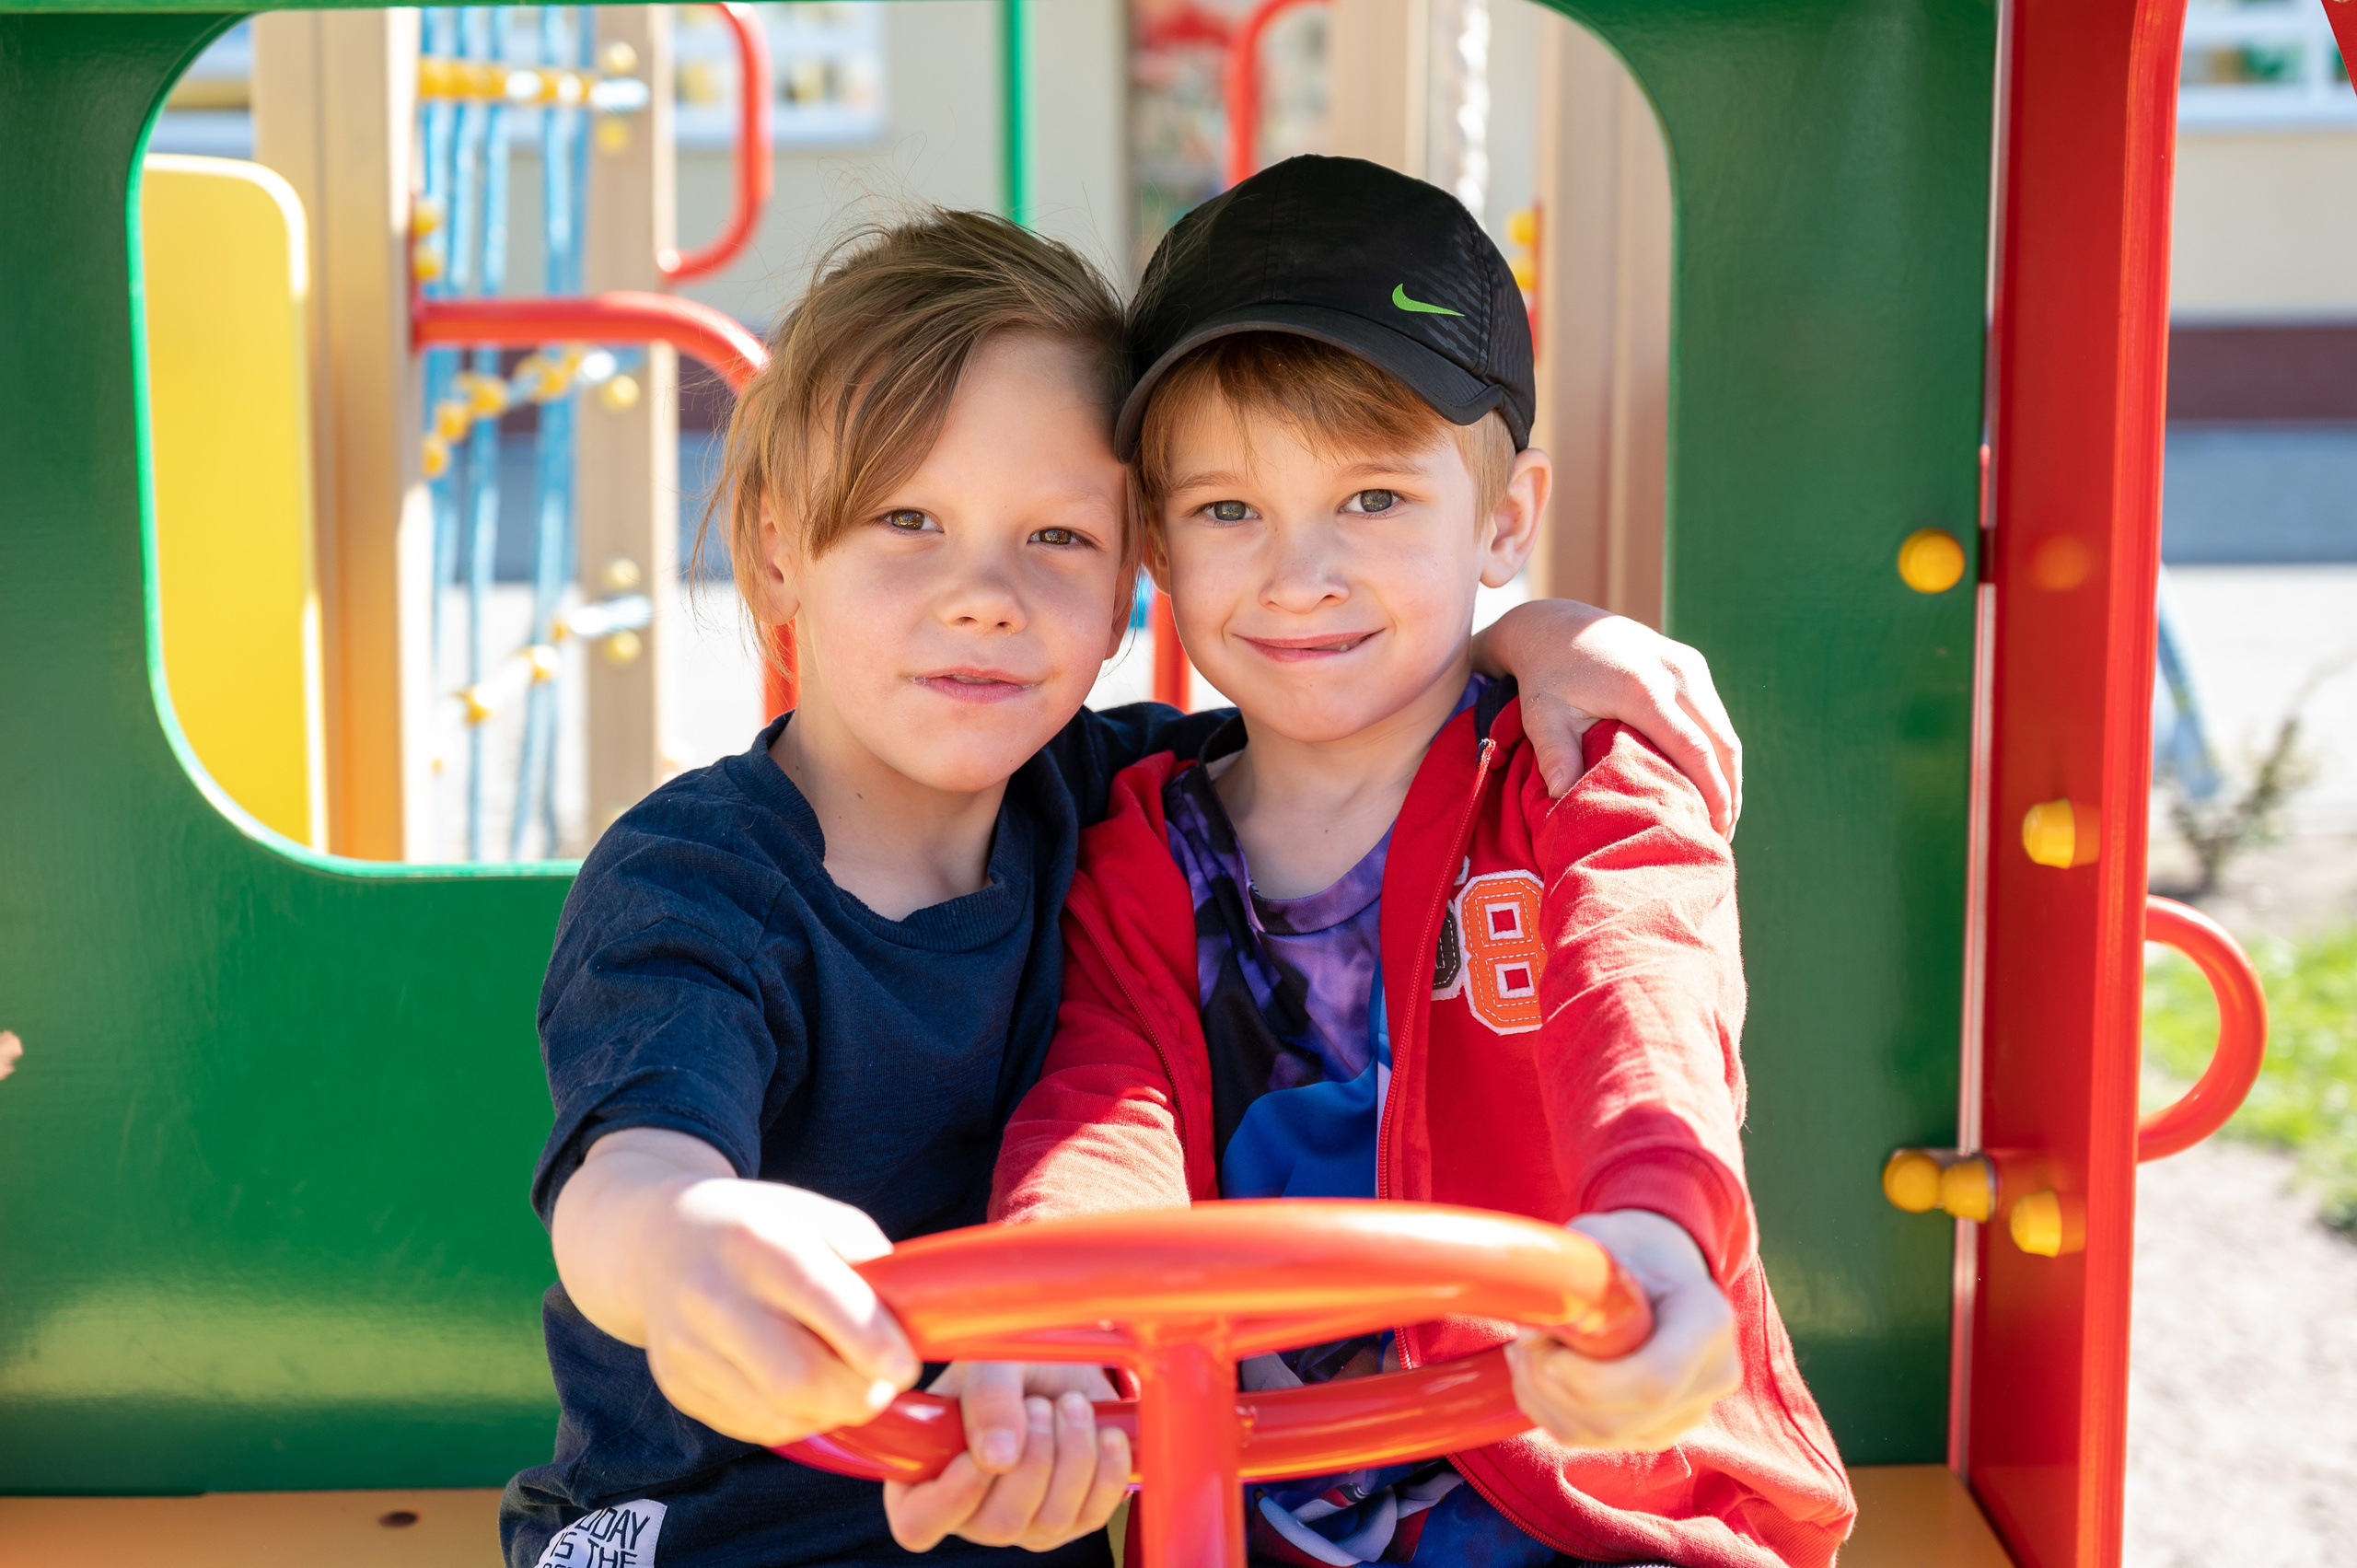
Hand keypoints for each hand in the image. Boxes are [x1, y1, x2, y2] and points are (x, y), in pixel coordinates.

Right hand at [549, 1128, 920, 1446]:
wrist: (657, 1242)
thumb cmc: (755, 1227)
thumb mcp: (812, 1214)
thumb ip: (863, 1257)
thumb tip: (910, 1315)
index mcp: (755, 1240)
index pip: (820, 1299)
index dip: (872, 1343)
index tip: (906, 1365)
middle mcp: (712, 1295)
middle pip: (798, 1378)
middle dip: (858, 1394)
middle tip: (883, 1383)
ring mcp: (686, 1347)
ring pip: (777, 1414)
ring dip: (830, 1413)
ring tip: (848, 1386)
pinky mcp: (677, 1386)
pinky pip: (752, 1427)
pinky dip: (795, 1420)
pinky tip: (806, 1392)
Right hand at [883, 1363, 1131, 1552]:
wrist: (1065, 1364)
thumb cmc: (1011, 1362)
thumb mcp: (991, 1362)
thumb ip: (986, 1399)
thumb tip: (998, 1457)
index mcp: (927, 1474)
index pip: (919, 1522)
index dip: (952, 1496)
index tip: (984, 1451)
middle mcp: (970, 1510)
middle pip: (997, 1524)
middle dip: (1032, 1459)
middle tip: (1040, 1405)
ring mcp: (1023, 1522)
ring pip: (1050, 1520)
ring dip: (1071, 1454)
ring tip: (1072, 1404)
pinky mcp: (1072, 1521)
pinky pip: (1092, 1515)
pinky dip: (1106, 1470)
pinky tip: (1106, 1433)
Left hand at [1473, 600, 1741, 833]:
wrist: (1555, 625)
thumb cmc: (1546, 678)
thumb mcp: (1541, 714)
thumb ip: (1554, 753)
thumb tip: (1562, 796)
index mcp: (1641, 688)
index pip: (1693, 747)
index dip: (1712, 791)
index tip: (1716, 828)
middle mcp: (1674, 671)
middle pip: (1722, 741)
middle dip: (1729, 792)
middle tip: (1721, 836)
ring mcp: (1686, 663)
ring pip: (1724, 728)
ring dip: (1728, 773)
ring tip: (1722, 817)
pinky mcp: (1690, 662)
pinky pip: (1715, 713)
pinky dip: (1719, 750)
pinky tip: (1712, 782)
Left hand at [1504, 1209, 1740, 1450]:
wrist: (1662, 1272)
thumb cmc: (1632, 1251)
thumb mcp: (1607, 1243)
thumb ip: (1575, 1279)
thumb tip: (1532, 1329)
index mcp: (1708, 1321)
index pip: (1655, 1379)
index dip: (1588, 1379)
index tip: (1542, 1346)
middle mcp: (1711, 1377)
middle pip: (1620, 1417)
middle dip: (1552, 1386)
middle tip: (1522, 1339)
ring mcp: (1686, 1412)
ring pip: (1599, 1434)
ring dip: (1543, 1397)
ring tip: (1525, 1348)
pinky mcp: (1654, 1430)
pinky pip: (1591, 1439)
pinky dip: (1549, 1409)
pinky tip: (1537, 1370)